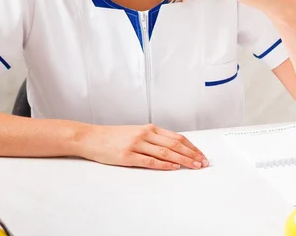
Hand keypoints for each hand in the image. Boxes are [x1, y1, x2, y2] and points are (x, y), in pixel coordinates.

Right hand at [79, 123, 208, 170]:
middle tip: (203, 162)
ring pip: (165, 152)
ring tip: (194, 166)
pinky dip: (164, 164)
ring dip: (182, 160)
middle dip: (191, 154)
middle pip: (174, 144)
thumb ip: (151, 138)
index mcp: (148, 128)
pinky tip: (173, 167)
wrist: (91, 137)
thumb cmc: (112, 137)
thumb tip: (172, 148)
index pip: (176, 137)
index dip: (191, 146)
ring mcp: (136, 144)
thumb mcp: (134, 132)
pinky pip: (150, 161)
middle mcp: (144, 134)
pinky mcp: (128, 155)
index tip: (201, 154)